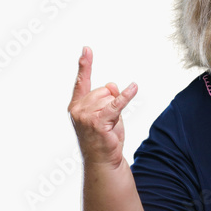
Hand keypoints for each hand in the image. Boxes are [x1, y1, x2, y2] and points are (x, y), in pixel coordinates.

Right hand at [68, 46, 138, 168]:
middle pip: (103, 89)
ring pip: (110, 97)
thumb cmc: (104, 138)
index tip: (86, 49)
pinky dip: (126, 96)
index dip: (85, 64)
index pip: (82, 81)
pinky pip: (116, 104)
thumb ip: (108, 96)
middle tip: (108, 121)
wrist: (103, 161)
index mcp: (76, 105)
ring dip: (115, 111)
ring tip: (109, 126)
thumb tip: (112, 84)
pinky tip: (134, 88)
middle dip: (111, 101)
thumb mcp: (106, 113)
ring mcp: (86, 115)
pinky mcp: (98, 121)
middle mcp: (78, 109)